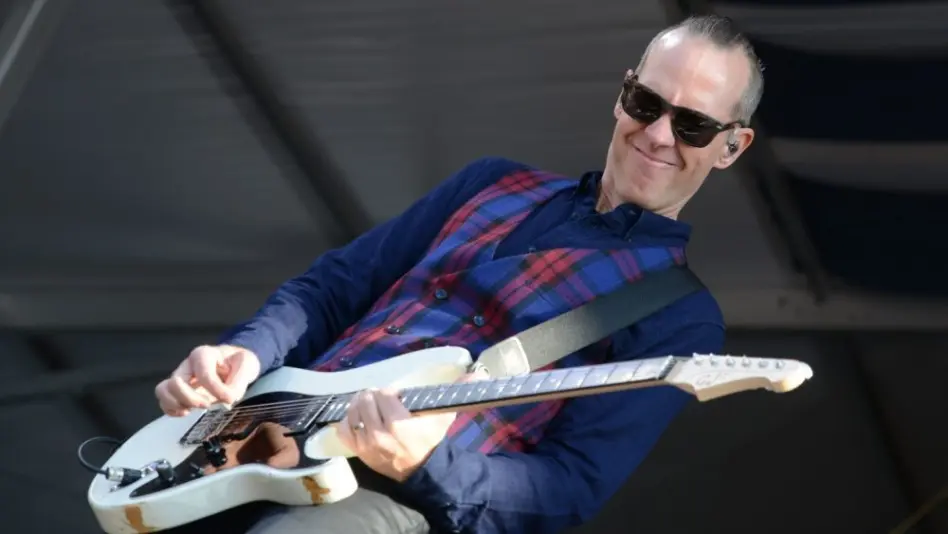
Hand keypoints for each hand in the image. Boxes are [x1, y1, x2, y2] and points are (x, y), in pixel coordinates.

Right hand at [155, 344, 260, 416]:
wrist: (233, 363)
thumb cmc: (238, 362)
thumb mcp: (247, 365)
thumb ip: (239, 381)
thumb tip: (227, 399)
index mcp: (204, 354)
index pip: (203, 374)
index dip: (216, 390)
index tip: (229, 399)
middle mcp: (187, 365)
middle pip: (175, 382)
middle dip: (190, 398)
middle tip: (207, 405)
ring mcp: (179, 378)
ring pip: (163, 390)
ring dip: (177, 404)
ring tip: (193, 409)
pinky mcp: (177, 391)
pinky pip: (163, 401)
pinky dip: (172, 410)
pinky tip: (187, 412)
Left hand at [336, 370, 487, 481]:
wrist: (422, 470)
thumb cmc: (431, 440)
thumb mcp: (443, 416)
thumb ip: (458, 392)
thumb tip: (478, 373)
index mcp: (399, 423)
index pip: (384, 394)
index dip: (390, 392)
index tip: (396, 396)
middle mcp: (379, 434)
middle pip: (365, 400)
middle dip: (373, 396)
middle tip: (381, 399)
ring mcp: (366, 444)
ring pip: (352, 412)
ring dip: (359, 405)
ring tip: (369, 405)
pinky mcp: (358, 451)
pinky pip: (343, 429)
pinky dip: (348, 421)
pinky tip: (358, 419)